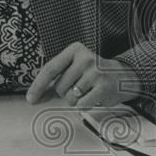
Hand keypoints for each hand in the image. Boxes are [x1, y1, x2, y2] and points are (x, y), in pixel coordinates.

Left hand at [26, 42, 142, 107]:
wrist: (124, 76)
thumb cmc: (94, 74)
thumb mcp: (74, 68)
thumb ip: (55, 80)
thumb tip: (34, 97)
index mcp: (75, 50)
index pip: (50, 69)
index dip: (38, 86)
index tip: (30, 99)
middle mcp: (85, 58)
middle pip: (60, 87)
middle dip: (65, 93)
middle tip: (80, 87)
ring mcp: (95, 73)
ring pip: (70, 98)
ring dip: (75, 100)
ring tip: (88, 91)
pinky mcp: (103, 87)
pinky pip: (82, 105)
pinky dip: (84, 105)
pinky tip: (94, 97)